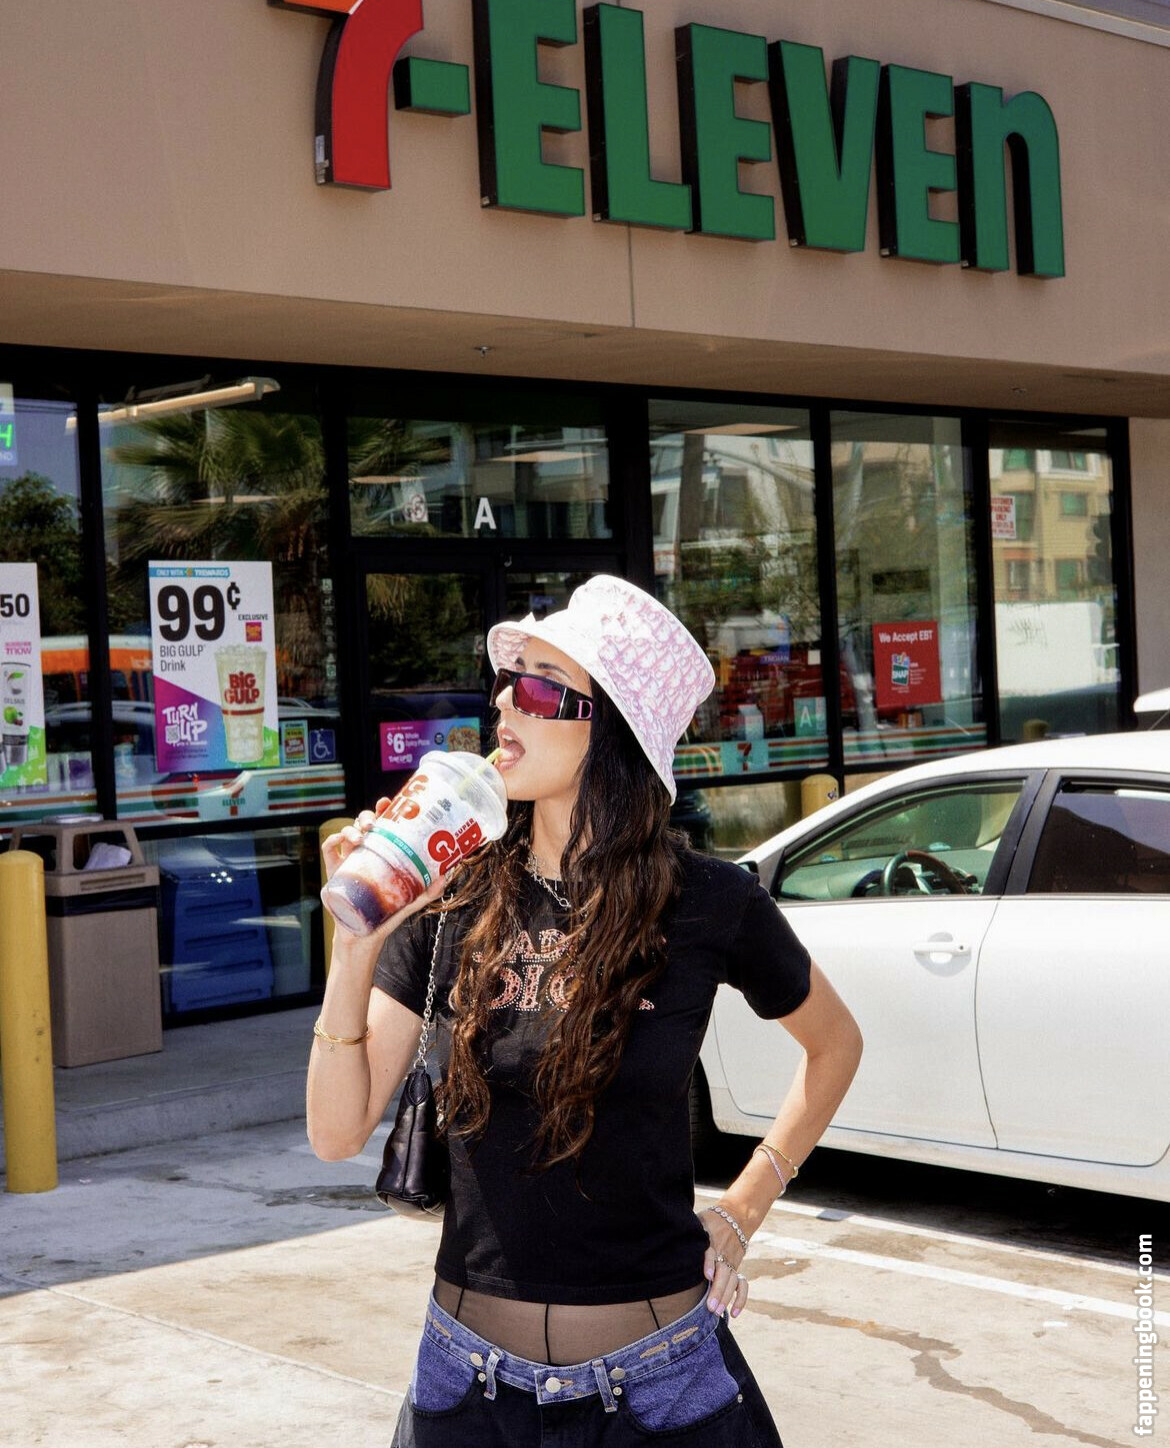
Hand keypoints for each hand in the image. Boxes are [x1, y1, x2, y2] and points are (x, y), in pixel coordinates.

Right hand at [323, 799, 458, 956]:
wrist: (363, 937)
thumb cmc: (386, 916)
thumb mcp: (409, 901)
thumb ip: (427, 891)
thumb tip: (447, 875)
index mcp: (383, 854)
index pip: (383, 825)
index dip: (383, 810)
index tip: (387, 802)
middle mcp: (365, 853)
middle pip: (363, 824)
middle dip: (367, 816)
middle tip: (374, 823)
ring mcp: (348, 861)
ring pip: (346, 832)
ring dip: (351, 828)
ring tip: (360, 837)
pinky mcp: (333, 873)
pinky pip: (329, 849)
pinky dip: (332, 840)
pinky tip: (341, 842)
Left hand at [698, 1207, 749, 1319]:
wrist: (736, 1216)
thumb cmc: (709, 1221)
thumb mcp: (698, 1221)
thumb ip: (689, 1232)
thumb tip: (666, 1235)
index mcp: (712, 1240)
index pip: (711, 1252)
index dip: (709, 1263)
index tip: (707, 1276)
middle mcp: (723, 1253)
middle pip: (723, 1272)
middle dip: (718, 1290)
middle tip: (710, 1307)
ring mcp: (732, 1262)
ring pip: (732, 1281)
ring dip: (726, 1297)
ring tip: (716, 1312)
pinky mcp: (737, 1267)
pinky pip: (743, 1285)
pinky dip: (740, 1299)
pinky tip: (734, 1313)